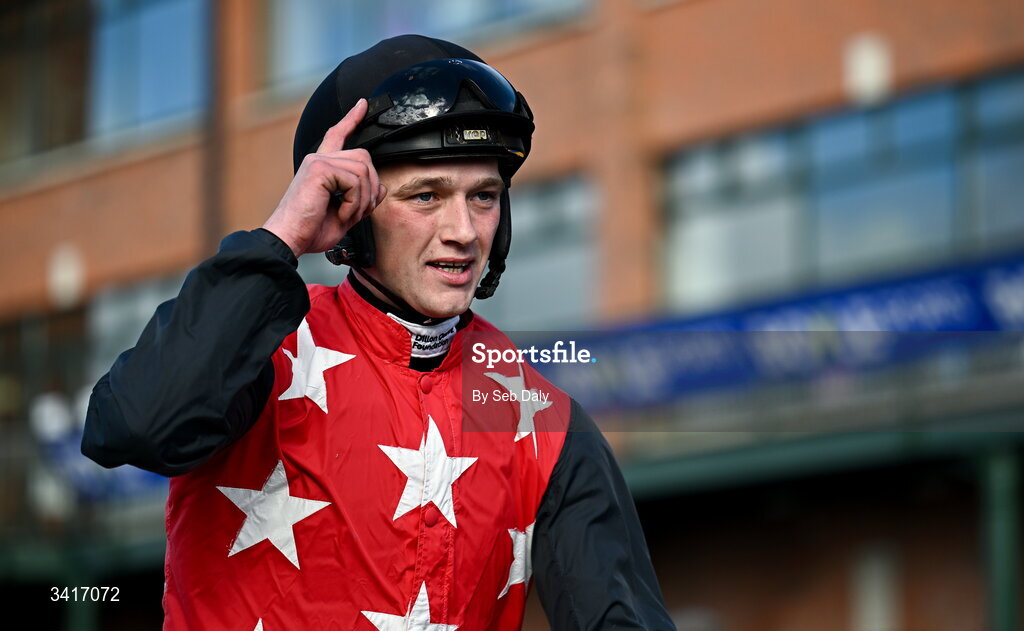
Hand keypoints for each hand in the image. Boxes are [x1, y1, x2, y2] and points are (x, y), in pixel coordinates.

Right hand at [262, 98, 386, 257]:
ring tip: (349, 215)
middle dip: (372, 186)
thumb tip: (381, 188)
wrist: (290, 239)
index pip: (338, 135)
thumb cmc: (310, 230)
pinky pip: (355, 181)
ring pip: (363, 170)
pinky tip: (342, 214)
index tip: (362, 105)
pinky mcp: (319, 169)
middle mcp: (319, 159)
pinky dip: (355, 202)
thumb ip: (362, 199)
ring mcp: (318, 162)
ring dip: (364, 199)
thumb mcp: (345, 214)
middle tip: (361, 210)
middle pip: (364, 157)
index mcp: (322, 167)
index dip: (352, 118)